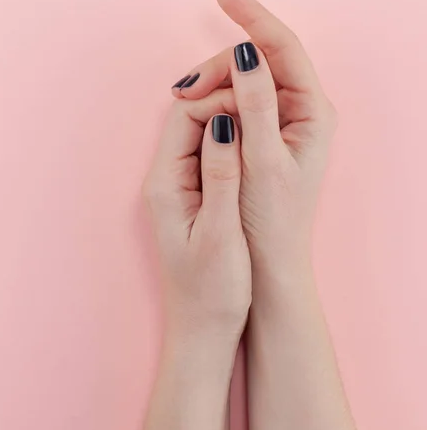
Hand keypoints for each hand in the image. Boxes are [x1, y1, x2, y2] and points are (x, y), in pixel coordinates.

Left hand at [142, 91, 251, 335]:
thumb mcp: (221, 232)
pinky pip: (209, 154)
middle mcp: (165, 178)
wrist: (203, 328)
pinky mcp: (193, 196)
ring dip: (230, 123)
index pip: (185, 116)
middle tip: (263, 104)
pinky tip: (256, 147)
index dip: (219, 101)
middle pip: (190, 119)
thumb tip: (223, 123)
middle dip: (224, 105)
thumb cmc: (211, 289)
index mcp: (165, 182)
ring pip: (201, 134)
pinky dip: (232, 143)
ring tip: (264, 121)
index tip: (255, 103)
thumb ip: (221, 175)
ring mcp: (178, 186)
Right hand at [171, 0, 337, 276]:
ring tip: (181, 99)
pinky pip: (235, 99)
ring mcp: (279, 119)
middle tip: (181, 87)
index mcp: (312, 110)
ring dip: (211, 81)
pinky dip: (213, 96)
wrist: (269, 263)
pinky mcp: (260, 132)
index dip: (251, 14)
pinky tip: (193, 104)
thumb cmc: (271, 219)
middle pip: (257, 61)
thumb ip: (256, 104)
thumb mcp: (263, 161)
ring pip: (242, 79)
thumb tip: (243, 52)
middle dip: (217, 64)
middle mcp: (299, 108)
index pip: (282, 45)